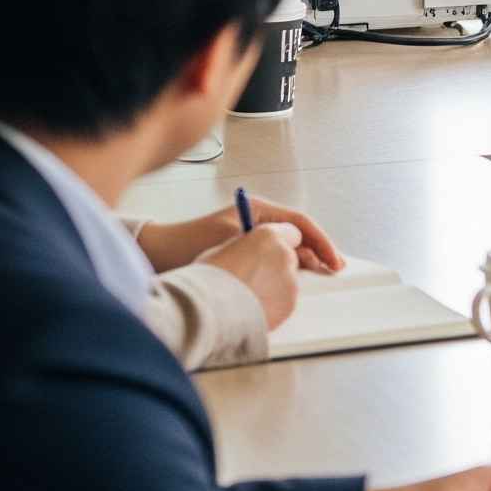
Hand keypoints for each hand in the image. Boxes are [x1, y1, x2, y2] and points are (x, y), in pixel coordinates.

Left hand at [137, 198, 343, 273]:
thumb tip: (297, 254)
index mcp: (257, 210)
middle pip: (298, 234)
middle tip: (335, 268)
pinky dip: (287, 267)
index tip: (332, 259)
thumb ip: (265, 244)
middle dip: (317, 250)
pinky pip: (273, 258)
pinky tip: (294, 280)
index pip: (299, 222)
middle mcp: (258, 220)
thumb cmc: (187, 244)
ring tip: (321, 274)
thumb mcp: (231, 241)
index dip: (320, 240)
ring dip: (305, 259)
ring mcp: (251, 236)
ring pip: (287, 247)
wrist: (155, 255)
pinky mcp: (243, 253)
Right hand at [196, 222, 303, 327]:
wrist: (207, 312)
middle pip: (288, 257)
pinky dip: (271, 306)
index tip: (269, 252)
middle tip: (252, 280)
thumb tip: (252, 251)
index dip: (279, 243)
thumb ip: (246, 247)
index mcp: (267, 235)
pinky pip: (283, 302)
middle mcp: (284, 254)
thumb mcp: (223, 251)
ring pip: (286, 281)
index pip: (290, 232)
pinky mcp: (289, 303)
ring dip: (272, 288)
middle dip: (275, 267)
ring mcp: (290, 279)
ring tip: (244, 299)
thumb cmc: (206, 279)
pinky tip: (250, 311)